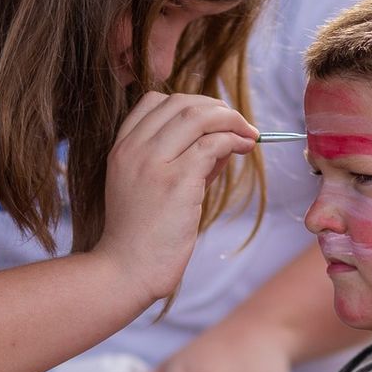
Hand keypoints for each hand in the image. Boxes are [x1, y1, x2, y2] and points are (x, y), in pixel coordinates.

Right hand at [92, 92, 256, 304]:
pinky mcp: (176, 182)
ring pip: (198, 117)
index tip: (212, 119)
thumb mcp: (152, 189)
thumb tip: (224, 142)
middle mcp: (134, 149)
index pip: (154, 101)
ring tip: (249, 134)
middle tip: (239, 124)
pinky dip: (233, 140)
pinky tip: (244, 148)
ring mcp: (153, 164)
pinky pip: (212, 145)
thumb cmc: (142, 236)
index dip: (190, 103)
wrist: (126, 270)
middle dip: (216, 107)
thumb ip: (184, 162)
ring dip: (231, 120)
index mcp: (121, 148)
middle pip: (180, 103)